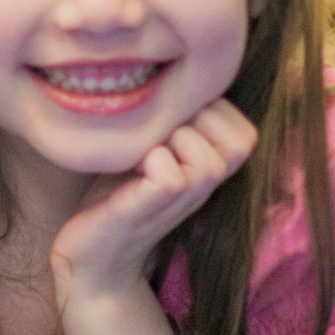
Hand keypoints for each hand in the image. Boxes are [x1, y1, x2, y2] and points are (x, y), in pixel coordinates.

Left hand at [49, 100, 256, 307]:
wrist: (90, 258)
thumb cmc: (114, 196)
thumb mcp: (147, 149)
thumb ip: (169, 123)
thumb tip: (172, 77)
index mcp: (209, 169)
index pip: (244, 129)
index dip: (208, 110)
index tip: (168, 122)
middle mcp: (205, 187)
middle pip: (234, 137)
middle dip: (191, 120)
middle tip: (153, 135)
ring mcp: (184, 200)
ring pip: (205, 156)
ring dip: (168, 140)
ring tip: (141, 152)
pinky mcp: (154, 209)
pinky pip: (171, 175)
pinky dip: (148, 161)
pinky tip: (129, 169)